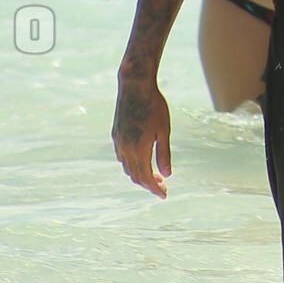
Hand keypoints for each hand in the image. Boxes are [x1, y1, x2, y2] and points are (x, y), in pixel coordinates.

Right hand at [112, 76, 171, 198]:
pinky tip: (140, 161)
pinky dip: (131, 164)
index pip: (145, 177)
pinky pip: (121, 156)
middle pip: (135, 175)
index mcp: (138, 148)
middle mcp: (125, 148)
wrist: (134, 87)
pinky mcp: (115, 134)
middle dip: (148, 184)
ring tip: (154, 177)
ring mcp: (118, 141)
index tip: (164, 195)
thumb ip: (164, 154)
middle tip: (162, 187)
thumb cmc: (154, 107)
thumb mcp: (164, 130)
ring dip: (139, 174)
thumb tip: (167, 174)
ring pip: (127, 167)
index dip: (155, 188)